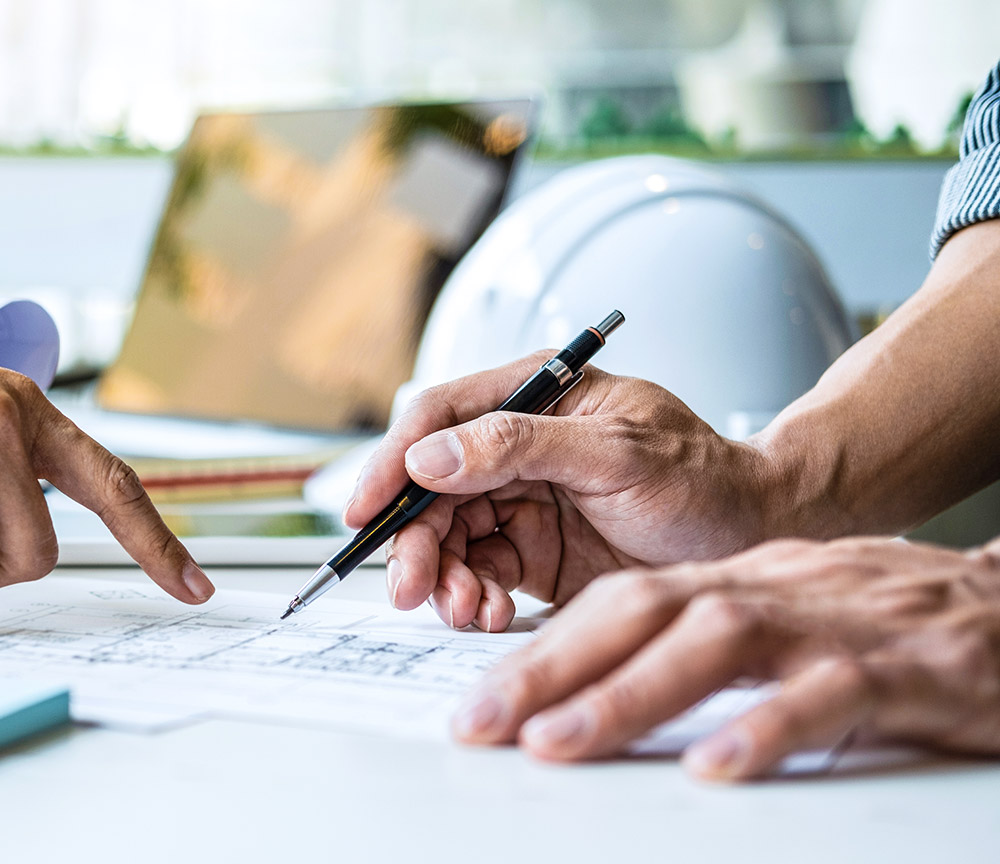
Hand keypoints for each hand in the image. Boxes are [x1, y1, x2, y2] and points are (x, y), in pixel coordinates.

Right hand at [346, 354, 778, 630]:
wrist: (757, 543)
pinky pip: (477, 574)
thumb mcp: (616, 453)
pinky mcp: (530, 552)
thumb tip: (430, 456)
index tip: (367, 508)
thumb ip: (519, 446)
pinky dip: (472, 599)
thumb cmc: (706, 480)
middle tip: (412, 588)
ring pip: (447, 536)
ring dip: (444, 577)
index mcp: (535, 395)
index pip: (439, 417)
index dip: (394, 461)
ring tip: (467, 610)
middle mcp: (516, 444)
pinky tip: (491, 615)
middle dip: (415, 539)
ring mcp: (521, 500)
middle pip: (430, 486)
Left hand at [451, 537, 999, 780]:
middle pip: (642, 612)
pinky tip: (713, 765)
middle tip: (478, 726)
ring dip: (627, 692)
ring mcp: (836, 623)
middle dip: (549, 669)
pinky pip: (828, 693)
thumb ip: (702, 645)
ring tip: (556, 743)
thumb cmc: (893, 625)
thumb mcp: (784, 622)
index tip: (476, 704)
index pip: (618, 603)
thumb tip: (598, 687)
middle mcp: (772, 591)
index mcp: (737, 584)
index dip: (541, 650)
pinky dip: (765, 725)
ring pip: (716, 641)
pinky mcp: (906, 666)